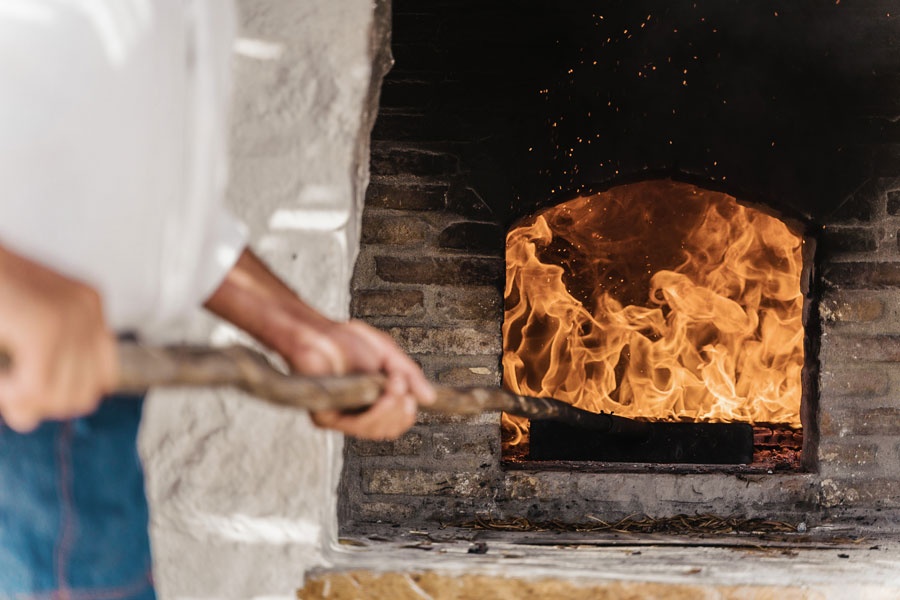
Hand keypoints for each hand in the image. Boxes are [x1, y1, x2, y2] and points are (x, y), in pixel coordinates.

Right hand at [0, 245, 117, 431]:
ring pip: (59, 397)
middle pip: (84, 394)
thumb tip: (30, 418)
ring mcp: (70, 316)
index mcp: (88, 305)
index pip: (102, 378)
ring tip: (3, 387)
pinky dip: (7, 395)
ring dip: (22, 403)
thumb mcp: (19, 324)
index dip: (63, 397)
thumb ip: (40, 364)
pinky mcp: (43, 327)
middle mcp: (87, 308)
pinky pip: (33, 390)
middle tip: (10, 397)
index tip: (29, 396)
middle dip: (43, 406)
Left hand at [285, 319, 434, 439]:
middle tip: (402, 387)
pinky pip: (357, 426)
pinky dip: (376, 410)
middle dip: (401, 410)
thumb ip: (410, 376)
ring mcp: (341, 417)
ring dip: (391, 409)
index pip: (395, 422)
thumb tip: (429, 398)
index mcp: (371, 402)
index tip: (412, 396)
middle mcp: (356, 413)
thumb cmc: (347, 341)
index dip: (406, 414)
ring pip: (376, 430)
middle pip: (389, 430)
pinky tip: (384, 391)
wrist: (318, 332)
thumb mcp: (389, 355)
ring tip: (394, 385)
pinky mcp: (325, 418)